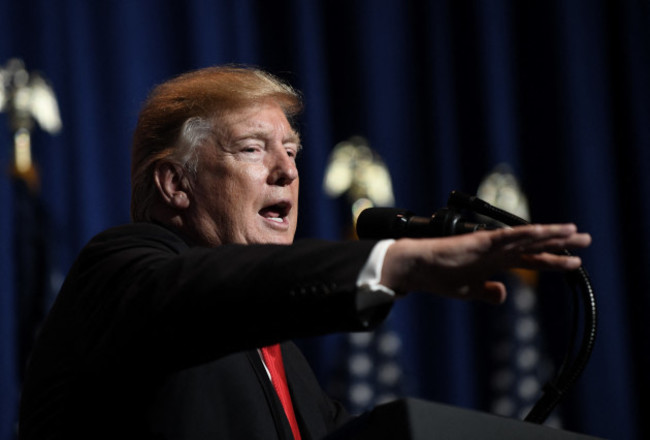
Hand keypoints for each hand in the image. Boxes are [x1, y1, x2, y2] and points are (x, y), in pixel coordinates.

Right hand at [380, 224, 591, 303]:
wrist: (418, 268)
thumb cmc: (439, 277)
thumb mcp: (469, 290)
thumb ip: (487, 291)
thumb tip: (503, 295)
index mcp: (496, 262)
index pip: (531, 260)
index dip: (554, 261)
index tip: (575, 263)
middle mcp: (497, 250)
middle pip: (535, 245)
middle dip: (561, 243)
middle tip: (586, 239)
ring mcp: (490, 244)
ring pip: (526, 237)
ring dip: (550, 234)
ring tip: (573, 231)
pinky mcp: (480, 242)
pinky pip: (507, 236)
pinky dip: (525, 233)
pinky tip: (543, 230)